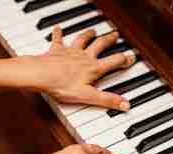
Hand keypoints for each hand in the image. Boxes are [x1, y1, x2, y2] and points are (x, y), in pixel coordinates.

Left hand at [10, 27, 135, 110]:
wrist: (41, 76)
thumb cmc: (62, 85)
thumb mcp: (88, 96)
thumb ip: (107, 100)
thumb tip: (125, 105)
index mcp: (92, 68)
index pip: (113, 62)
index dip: (124, 59)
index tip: (131, 56)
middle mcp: (83, 57)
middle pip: (100, 45)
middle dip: (109, 40)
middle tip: (115, 35)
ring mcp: (70, 52)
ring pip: (82, 39)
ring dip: (89, 34)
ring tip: (93, 30)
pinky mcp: (56, 50)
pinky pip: (58, 39)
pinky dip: (58, 33)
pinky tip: (58, 28)